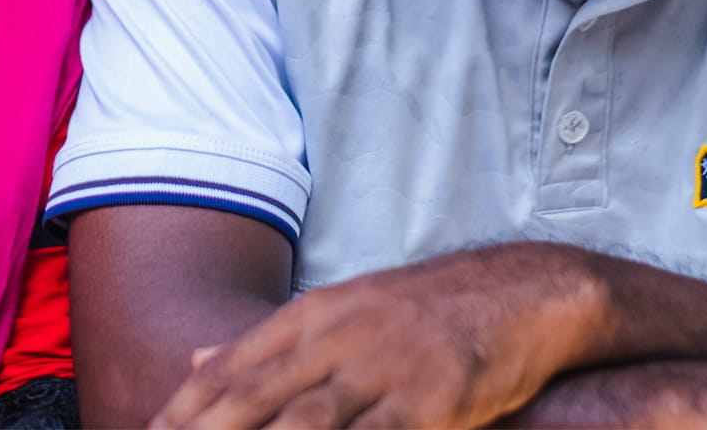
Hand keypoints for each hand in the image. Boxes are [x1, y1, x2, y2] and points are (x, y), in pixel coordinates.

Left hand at [149, 243, 605, 428]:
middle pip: (251, 401)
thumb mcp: (341, 310)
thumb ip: (268, 342)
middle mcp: (337, 338)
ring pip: (304, 426)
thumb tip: (195, 360)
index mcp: (311, 315)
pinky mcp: (430, 402)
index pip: (227, 369)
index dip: (183, 411)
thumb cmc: (427, 311)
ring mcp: (382, 370)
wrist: (524, 291)